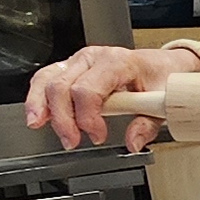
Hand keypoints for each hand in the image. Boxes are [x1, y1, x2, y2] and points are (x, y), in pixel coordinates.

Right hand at [24, 44, 193, 150]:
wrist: (161, 65)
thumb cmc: (159, 78)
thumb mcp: (162, 102)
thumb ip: (147, 125)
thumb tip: (132, 142)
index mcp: (117, 62)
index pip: (87, 90)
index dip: (87, 117)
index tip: (98, 136)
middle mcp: (94, 57)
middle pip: (62, 86)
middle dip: (63, 118)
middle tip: (72, 141)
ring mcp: (80, 61)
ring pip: (47, 78)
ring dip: (40, 104)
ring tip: (38, 125)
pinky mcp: (71, 67)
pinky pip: (46, 77)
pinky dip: (38, 96)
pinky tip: (38, 114)